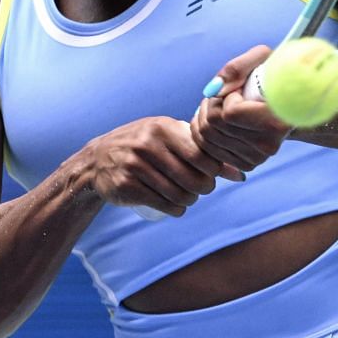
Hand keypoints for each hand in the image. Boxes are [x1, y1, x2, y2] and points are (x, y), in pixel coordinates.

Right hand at [83, 117, 244, 217]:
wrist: (97, 159)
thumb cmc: (143, 145)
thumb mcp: (168, 137)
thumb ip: (201, 149)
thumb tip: (240, 173)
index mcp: (162, 127)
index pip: (202, 154)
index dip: (213, 170)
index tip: (210, 172)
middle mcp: (148, 144)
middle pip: (194, 179)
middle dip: (203, 188)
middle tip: (200, 188)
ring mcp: (135, 166)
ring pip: (181, 196)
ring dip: (189, 201)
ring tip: (187, 196)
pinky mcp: (127, 187)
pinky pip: (164, 206)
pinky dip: (175, 210)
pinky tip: (174, 206)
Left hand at [190, 44, 293, 174]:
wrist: (291, 104)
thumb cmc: (277, 77)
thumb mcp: (262, 59)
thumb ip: (235, 68)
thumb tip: (212, 90)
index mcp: (276, 122)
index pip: (229, 113)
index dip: (228, 97)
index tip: (241, 90)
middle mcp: (267, 146)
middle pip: (213, 126)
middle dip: (212, 105)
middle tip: (225, 95)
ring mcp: (257, 158)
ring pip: (206, 138)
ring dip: (207, 116)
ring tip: (222, 105)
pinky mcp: (246, 164)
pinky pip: (209, 150)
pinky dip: (206, 131)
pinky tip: (220, 121)